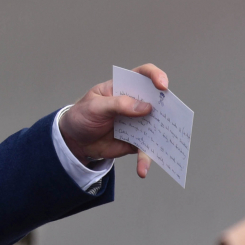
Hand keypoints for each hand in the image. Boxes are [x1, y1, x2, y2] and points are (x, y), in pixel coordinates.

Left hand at [58, 63, 168, 178]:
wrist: (74, 140)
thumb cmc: (82, 116)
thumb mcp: (95, 106)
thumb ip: (119, 104)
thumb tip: (146, 107)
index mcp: (123, 87)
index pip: (143, 75)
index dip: (156, 76)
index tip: (162, 86)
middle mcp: (135, 103)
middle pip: (157, 102)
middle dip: (167, 110)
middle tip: (170, 120)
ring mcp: (137, 123)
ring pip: (157, 128)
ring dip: (163, 138)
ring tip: (164, 150)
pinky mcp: (136, 141)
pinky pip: (146, 150)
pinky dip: (146, 160)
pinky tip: (142, 170)